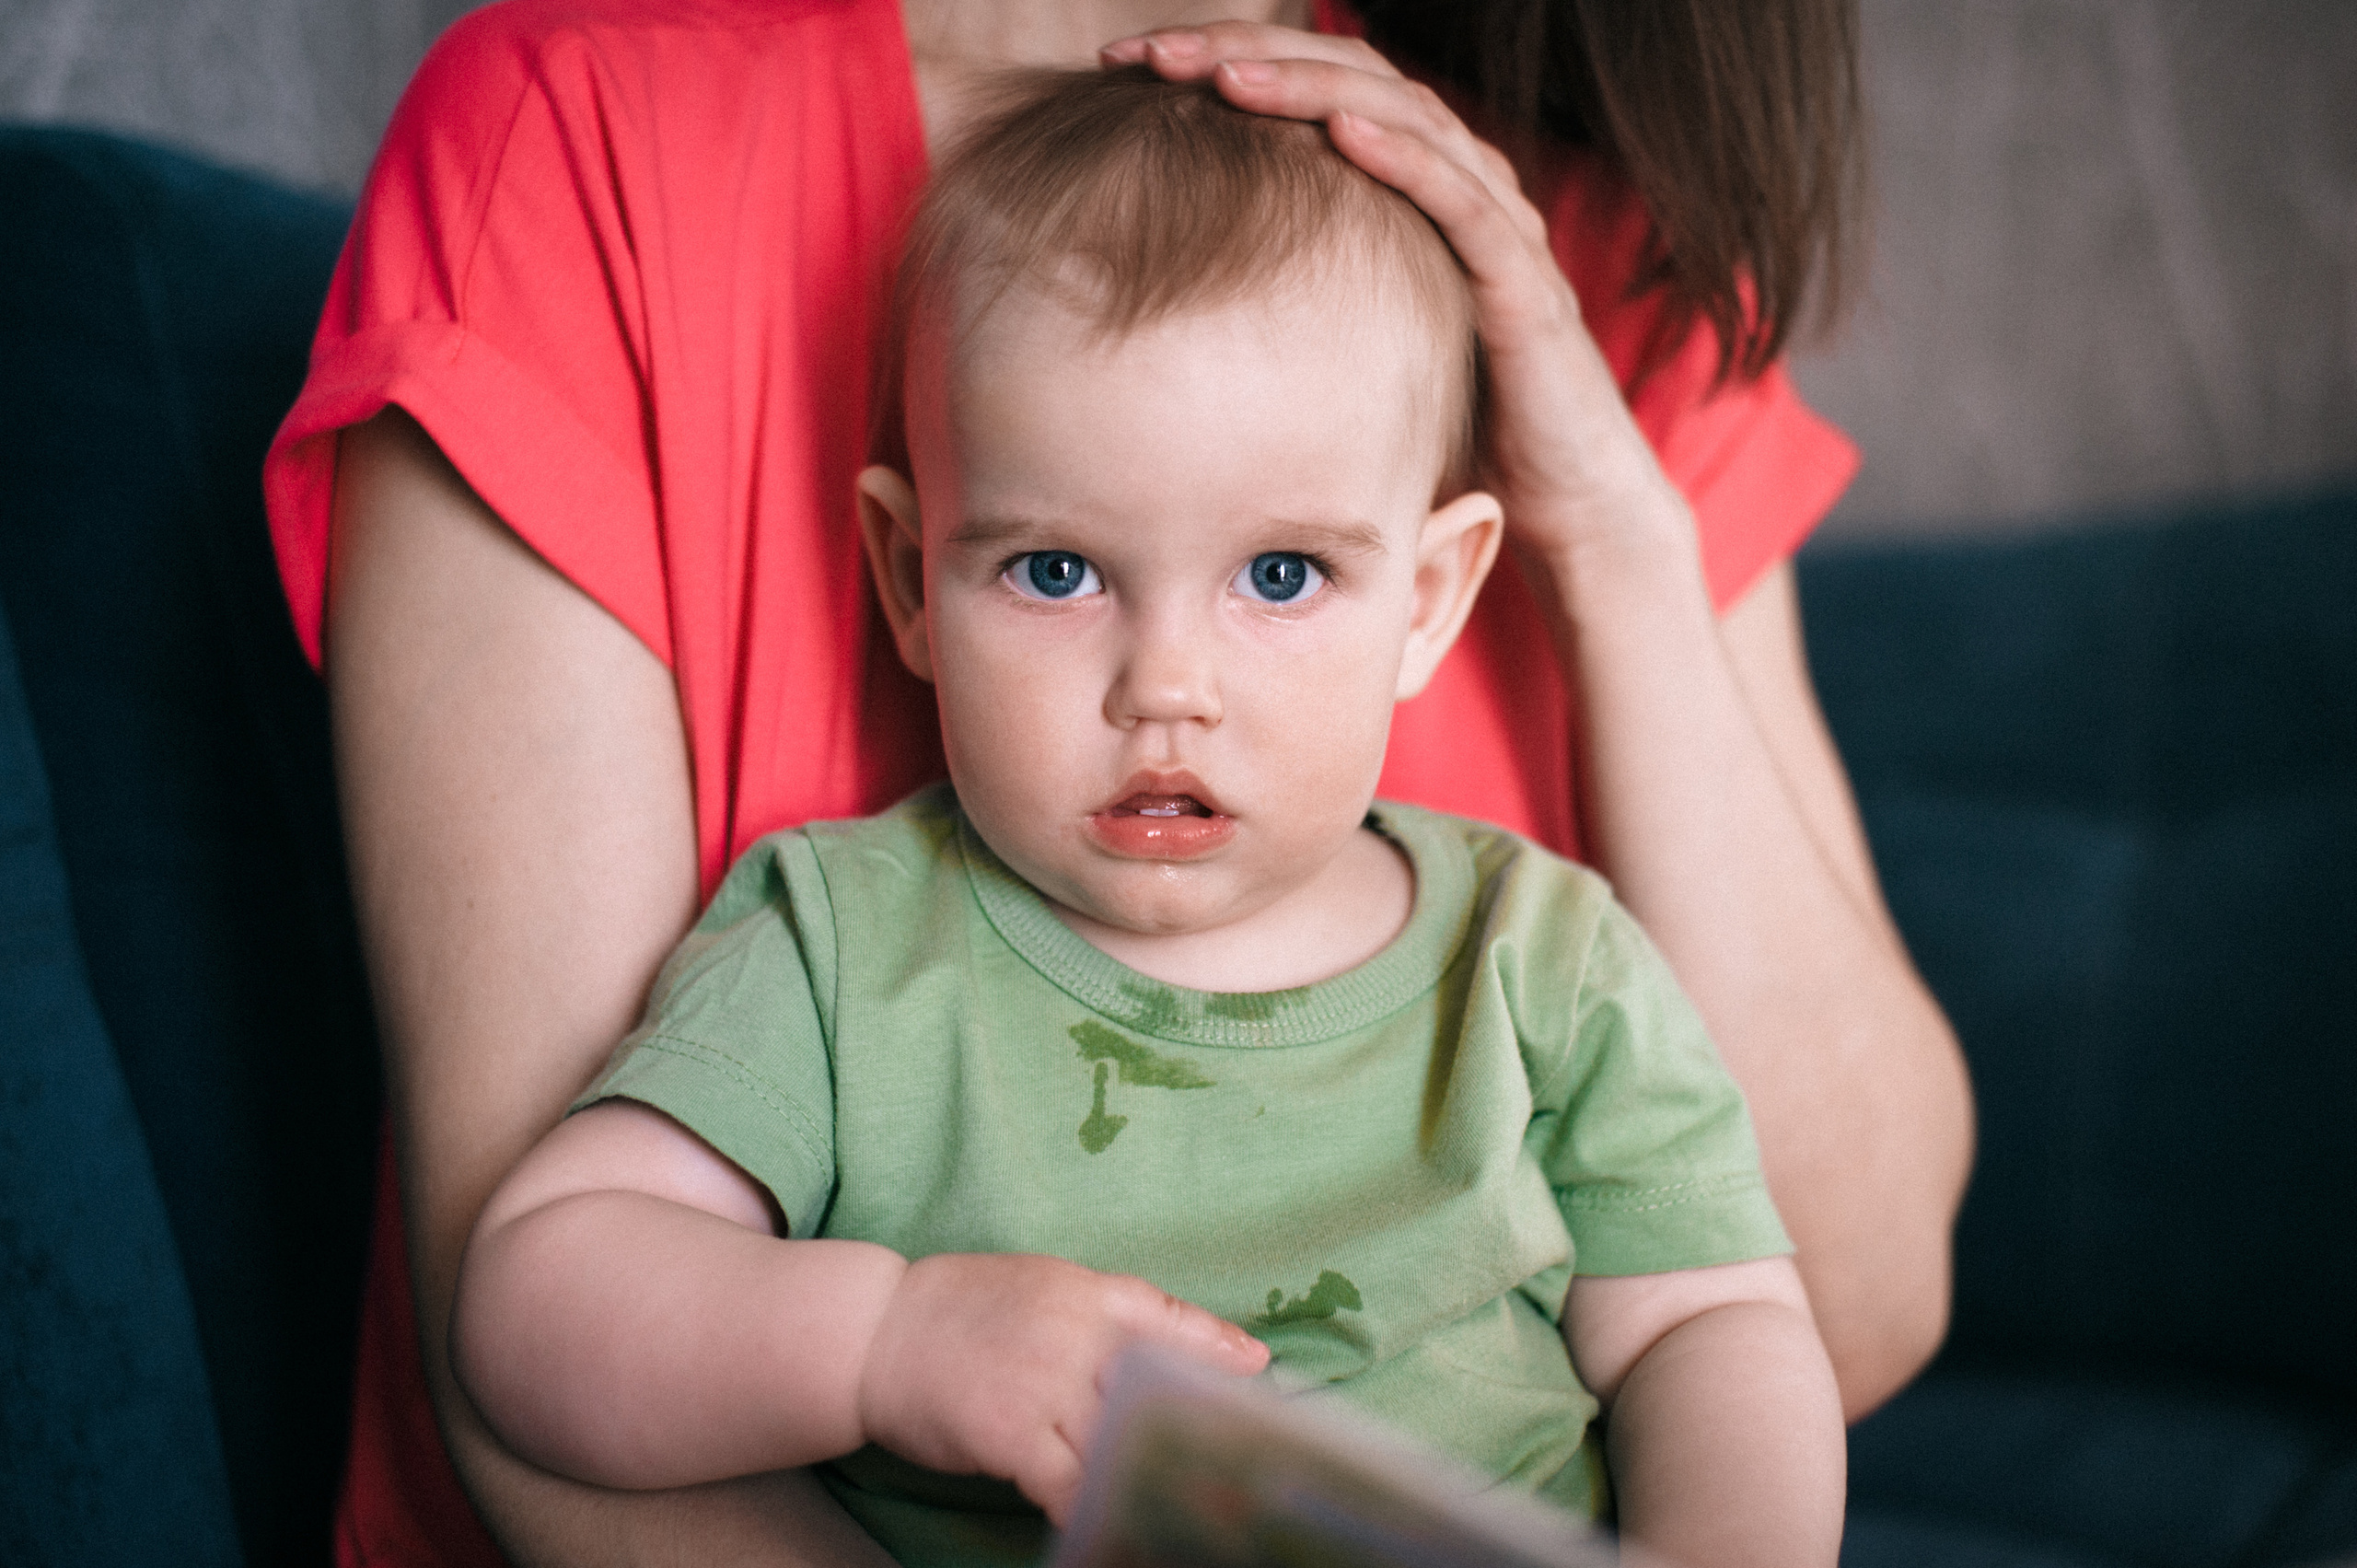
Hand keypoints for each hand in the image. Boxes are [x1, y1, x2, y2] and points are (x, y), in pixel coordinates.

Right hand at [854, 1253, 1269, 1523]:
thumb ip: (1114, 1316)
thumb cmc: (965, 1311)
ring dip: (1160, 1477)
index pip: (1171, 1322)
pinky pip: (1071, 1485)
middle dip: (1203, 1430)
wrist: (877, 1331)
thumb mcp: (1046, 1289)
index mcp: (1089, 1294)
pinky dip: (1099, 1510)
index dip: (1221, 1353)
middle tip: (1245, 1466)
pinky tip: (1120, 1528)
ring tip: (1201, 1509)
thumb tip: (1198, 1345)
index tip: (1265, 1379)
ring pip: (1125, 1439)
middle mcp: (1075, 1334)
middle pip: (1162, 1388)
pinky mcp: (1012, 1433)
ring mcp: (1045, 1384)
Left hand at [1102, 23, 1697, 579]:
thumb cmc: (1457, 427)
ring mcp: (1497, 225)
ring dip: (1308, 86)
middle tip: (1150, 51)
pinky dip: (1403, 158)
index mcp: (1414, 188)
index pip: (1314, 91)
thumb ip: (1287, 303)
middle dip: (1245, 53)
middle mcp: (1460, 184)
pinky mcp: (1523, 283)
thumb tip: (1164, 313)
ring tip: (1222, 73)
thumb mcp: (1350, 347)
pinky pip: (1462, 201)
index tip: (1125, 65)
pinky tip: (1339, 130)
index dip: (1224, 62)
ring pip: (1401, 119)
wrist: (1568, 501)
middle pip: (1348, 79)